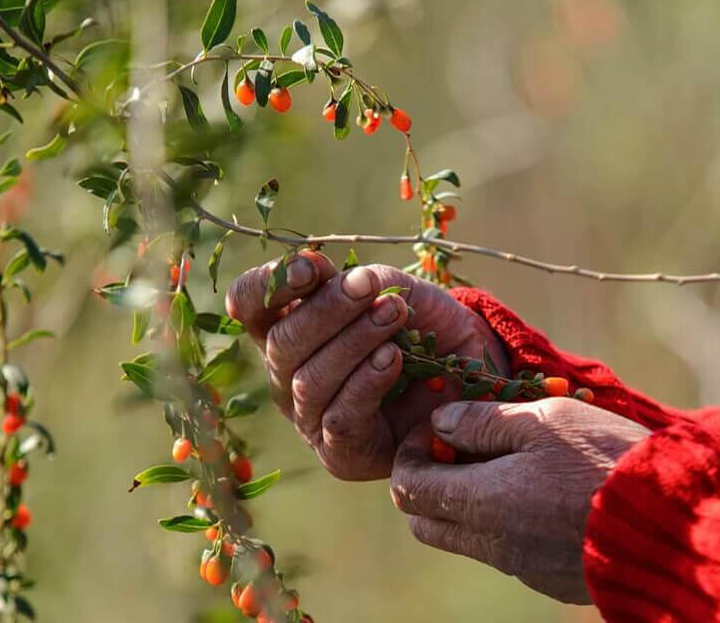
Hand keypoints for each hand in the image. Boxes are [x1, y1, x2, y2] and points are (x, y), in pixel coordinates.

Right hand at [225, 252, 507, 480]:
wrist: (469, 377)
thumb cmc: (421, 327)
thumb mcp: (394, 290)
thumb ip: (360, 281)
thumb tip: (330, 273)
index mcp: (287, 328)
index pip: (251, 304)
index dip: (267, 285)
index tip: (312, 268)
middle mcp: (287, 375)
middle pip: (280, 343)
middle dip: (326, 310)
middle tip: (367, 286)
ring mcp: (308, 418)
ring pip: (309, 380)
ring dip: (353, 342)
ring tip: (393, 314)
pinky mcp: (339, 452)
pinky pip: (339, 416)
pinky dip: (366, 382)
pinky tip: (392, 357)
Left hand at [390, 397, 649, 603]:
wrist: (675, 526)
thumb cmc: (607, 461)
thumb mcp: (546, 420)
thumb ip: (483, 422)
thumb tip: (440, 422)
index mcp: (481, 502)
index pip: (407, 487)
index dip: (413, 449)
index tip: (440, 424)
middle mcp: (491, 544)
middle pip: (425, 519)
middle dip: (430, 478)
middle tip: (466, 443)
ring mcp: (520, 565)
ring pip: (464, 536)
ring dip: (466, 499)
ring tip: (509, 460)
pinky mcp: (547, 577)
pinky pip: (502, 550)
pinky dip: (501, 519)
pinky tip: (540, 489)